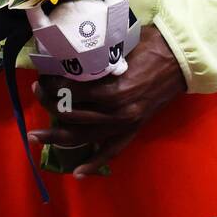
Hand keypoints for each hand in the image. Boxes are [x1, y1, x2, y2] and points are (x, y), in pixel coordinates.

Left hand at [27, 24, 186, 175]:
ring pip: (85, 137)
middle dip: (49, 104)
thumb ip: (94, 57)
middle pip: (72, 115)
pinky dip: (94, 163)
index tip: (42, 76)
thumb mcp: (118, 45)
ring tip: (36, 135)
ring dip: (58, 137)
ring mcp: (125, 123)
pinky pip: (112, 151)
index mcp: (112, 88)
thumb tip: (66, 56)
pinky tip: (77, 172)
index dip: (52, 85)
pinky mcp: (134, 129)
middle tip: (37, 91)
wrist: (180, 57)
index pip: (71, 92)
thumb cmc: (149, 44)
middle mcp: (116, 111)